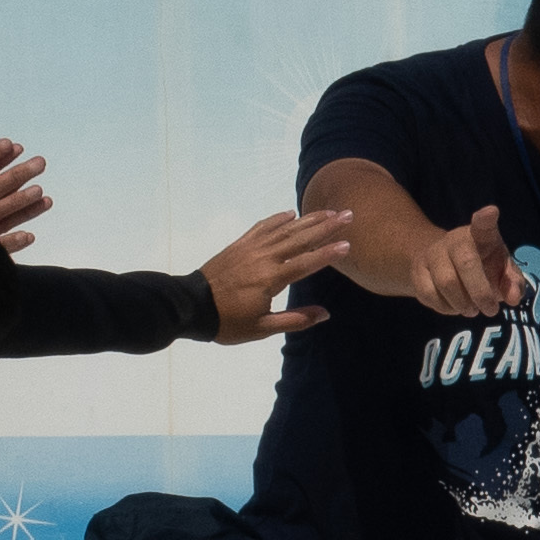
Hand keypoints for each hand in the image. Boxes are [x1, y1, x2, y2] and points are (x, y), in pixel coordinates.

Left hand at [197, 208, 353, 342]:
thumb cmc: (228, 321)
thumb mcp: (262, 328)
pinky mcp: (239, 245)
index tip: (348, 245)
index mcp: (272, 278)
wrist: (191, 306)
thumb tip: (325, 314)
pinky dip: (276, 219)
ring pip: (284, 230)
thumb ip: (295, 320)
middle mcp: (264, 258)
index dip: (328, 254)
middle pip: (300, 239)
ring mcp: (251, 249)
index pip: (307, 263)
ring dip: (308, 219)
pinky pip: (261, 227)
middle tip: (348, 215)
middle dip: (326, 227)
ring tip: (328, 211)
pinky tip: (290, 213)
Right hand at [409, 206, 516, 317]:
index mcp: (481, 236)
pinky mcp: (417, 271)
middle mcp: (454, 240)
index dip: (485, 219)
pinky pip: (429, 294)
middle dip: (481, 292)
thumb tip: (513, 298)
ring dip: (463, 304)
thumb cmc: (483, 266)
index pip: (483, 225)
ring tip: (472, 309)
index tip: (491, 213)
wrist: (445, 266)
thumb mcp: (503, 271)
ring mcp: (432, 253)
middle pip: (466, 263)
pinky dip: (445, 307)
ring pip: (446, 282)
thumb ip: (513, 283)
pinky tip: (453, 306)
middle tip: (491, 310)